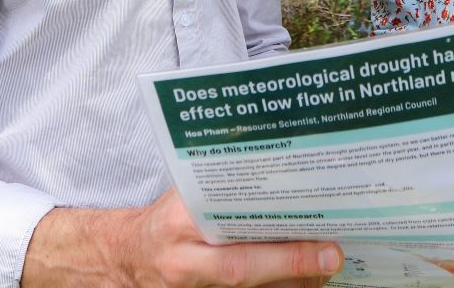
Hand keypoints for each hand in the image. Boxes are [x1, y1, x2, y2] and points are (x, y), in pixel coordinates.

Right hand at [21, 188, 343, 286]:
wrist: (121, 257)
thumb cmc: (165, 218)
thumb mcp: (186, 195)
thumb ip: (224, 190)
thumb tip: (288, 177)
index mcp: (179, 222)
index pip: (232, 232)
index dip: (280, 245)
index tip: (321, 237)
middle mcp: (181, 262)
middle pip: (241, 271)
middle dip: (291, 266)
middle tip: (332, 257)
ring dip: (290, 285)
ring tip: (325, 269)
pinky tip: (301, 281)